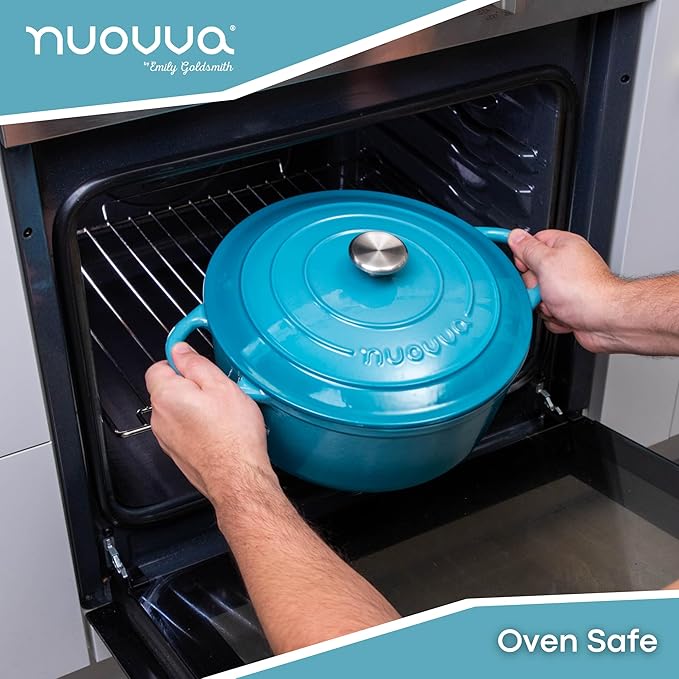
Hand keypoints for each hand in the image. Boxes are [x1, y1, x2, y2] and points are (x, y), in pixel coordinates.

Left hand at [145, 343, 275, 505]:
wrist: (237, 477)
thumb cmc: (233, 436)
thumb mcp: (220, 385)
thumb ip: (195, 363)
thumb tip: (181, 350)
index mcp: (166, 395)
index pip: (159, 366)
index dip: (179, 362)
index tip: (194, 362)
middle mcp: (160, 417)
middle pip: (169, 389)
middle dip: (191, 386)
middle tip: (218, 390)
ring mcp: (167, 438)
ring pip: (178, 410)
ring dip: (196, 407)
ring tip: (223, 413)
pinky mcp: (178, 453)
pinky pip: (185, 430)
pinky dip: (198, 426)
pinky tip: (220, 430)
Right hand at [508, 229, 620, 352]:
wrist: (605, 318)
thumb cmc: (584, 290)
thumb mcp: (546, 262)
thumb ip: (527, 249)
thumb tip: (515, 235)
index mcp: (563, 246)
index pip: (533, 243)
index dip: (524, 255)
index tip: (524, 266)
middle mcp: (567, 265)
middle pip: (532, 273)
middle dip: (533, 286)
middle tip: (542, 287)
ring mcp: (568, 286)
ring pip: (539, 295)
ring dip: (542, 304)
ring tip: (556, 303)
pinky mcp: (570, 306)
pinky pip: (548, 311)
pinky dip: (553, 316)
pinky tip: (564, 313)